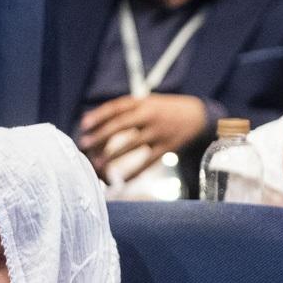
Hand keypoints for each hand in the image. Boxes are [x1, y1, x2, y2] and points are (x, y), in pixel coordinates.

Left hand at [77, 93, 210, 175]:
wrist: (199, 115)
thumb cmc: (166, 110)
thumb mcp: (147, 102)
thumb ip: (125, 110)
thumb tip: (94, 122)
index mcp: (143, 102)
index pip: (116, 107)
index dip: (99, 115)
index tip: (84, 125)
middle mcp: (150, 115)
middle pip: (120, 125)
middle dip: (101, 136)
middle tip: (84, 145)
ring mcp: (159, 132)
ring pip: (132, 145)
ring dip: (113, 156)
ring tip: (98, 166)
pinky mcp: (168, 147)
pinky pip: (149, 162)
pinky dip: (135, 172)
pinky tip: (123, 181)